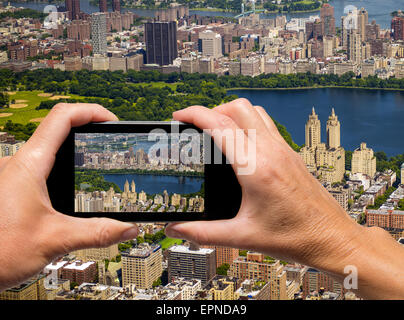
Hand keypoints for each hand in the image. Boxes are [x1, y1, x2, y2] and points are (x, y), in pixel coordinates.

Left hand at [0, 103, 137, 290]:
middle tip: (107, 142)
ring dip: (72, 152)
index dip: (91, 112)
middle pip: (56, 129)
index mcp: (29, 165)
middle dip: (86, 130)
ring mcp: (12, 175)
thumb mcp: (56, 240)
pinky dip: (60, 169)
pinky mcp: (10, 187)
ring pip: (47, 149)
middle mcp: (17, 164)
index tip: (111, 120)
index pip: (63, 118)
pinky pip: (38, 167)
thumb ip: (97, 232)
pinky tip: (69, 189)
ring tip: (93, 164)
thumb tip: (128, 228)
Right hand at [165, 99, 403, 298]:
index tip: (179, 116)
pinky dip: (247, 123)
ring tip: (216, 130)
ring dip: (232, 113)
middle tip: (196, 126)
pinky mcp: (290, 154)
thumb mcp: (242, 237)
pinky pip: (266, 124)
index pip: (220, 126)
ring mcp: (284, 150)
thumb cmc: (294, 237)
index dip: (194, 115)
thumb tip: (176, 229)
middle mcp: (272, 151)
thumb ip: (203, 233)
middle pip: (238, 107)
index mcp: (256, 168)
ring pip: (254, 112)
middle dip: (212, 109)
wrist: (331, 239)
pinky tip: (240, 144)